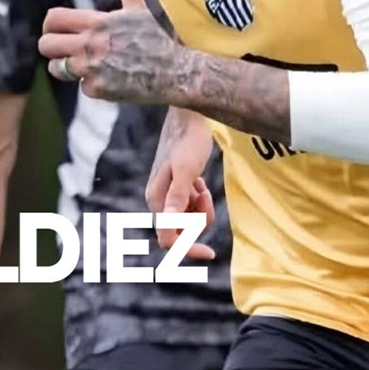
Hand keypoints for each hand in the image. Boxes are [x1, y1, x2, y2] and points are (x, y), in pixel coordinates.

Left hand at [39, 0, 184, 103]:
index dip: (50, 25)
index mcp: (98, 22)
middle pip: (45, 44)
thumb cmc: (157, 39)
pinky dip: (93, 85)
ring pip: (56, 68)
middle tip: (66, 50)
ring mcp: (93, 68)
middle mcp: (91, 43)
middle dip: (53, 47)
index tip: (57, 31)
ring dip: (68, 68)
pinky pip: (81, 87)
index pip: (53, 18)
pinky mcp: (98, 89)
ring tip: (89, 66)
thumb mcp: (138, 10)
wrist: (175, 72)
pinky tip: (112, 79)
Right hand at [146, 108, 218, 254]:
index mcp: (157, 199)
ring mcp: (166, 195)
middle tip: (205, 193)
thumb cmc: (189, 140)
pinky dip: (200, 199)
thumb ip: (179, 198)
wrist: (190, 116)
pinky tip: (200, 182)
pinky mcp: (176, 188)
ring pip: (188, 219)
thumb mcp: (187, 169)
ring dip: (200, 207)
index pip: (169, 239)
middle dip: (199, 219)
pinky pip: (190, 207)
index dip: (188, 250)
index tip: (211, 254)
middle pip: (181, 230)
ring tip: (202, 185)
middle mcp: (158, 200)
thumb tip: (171, 225)